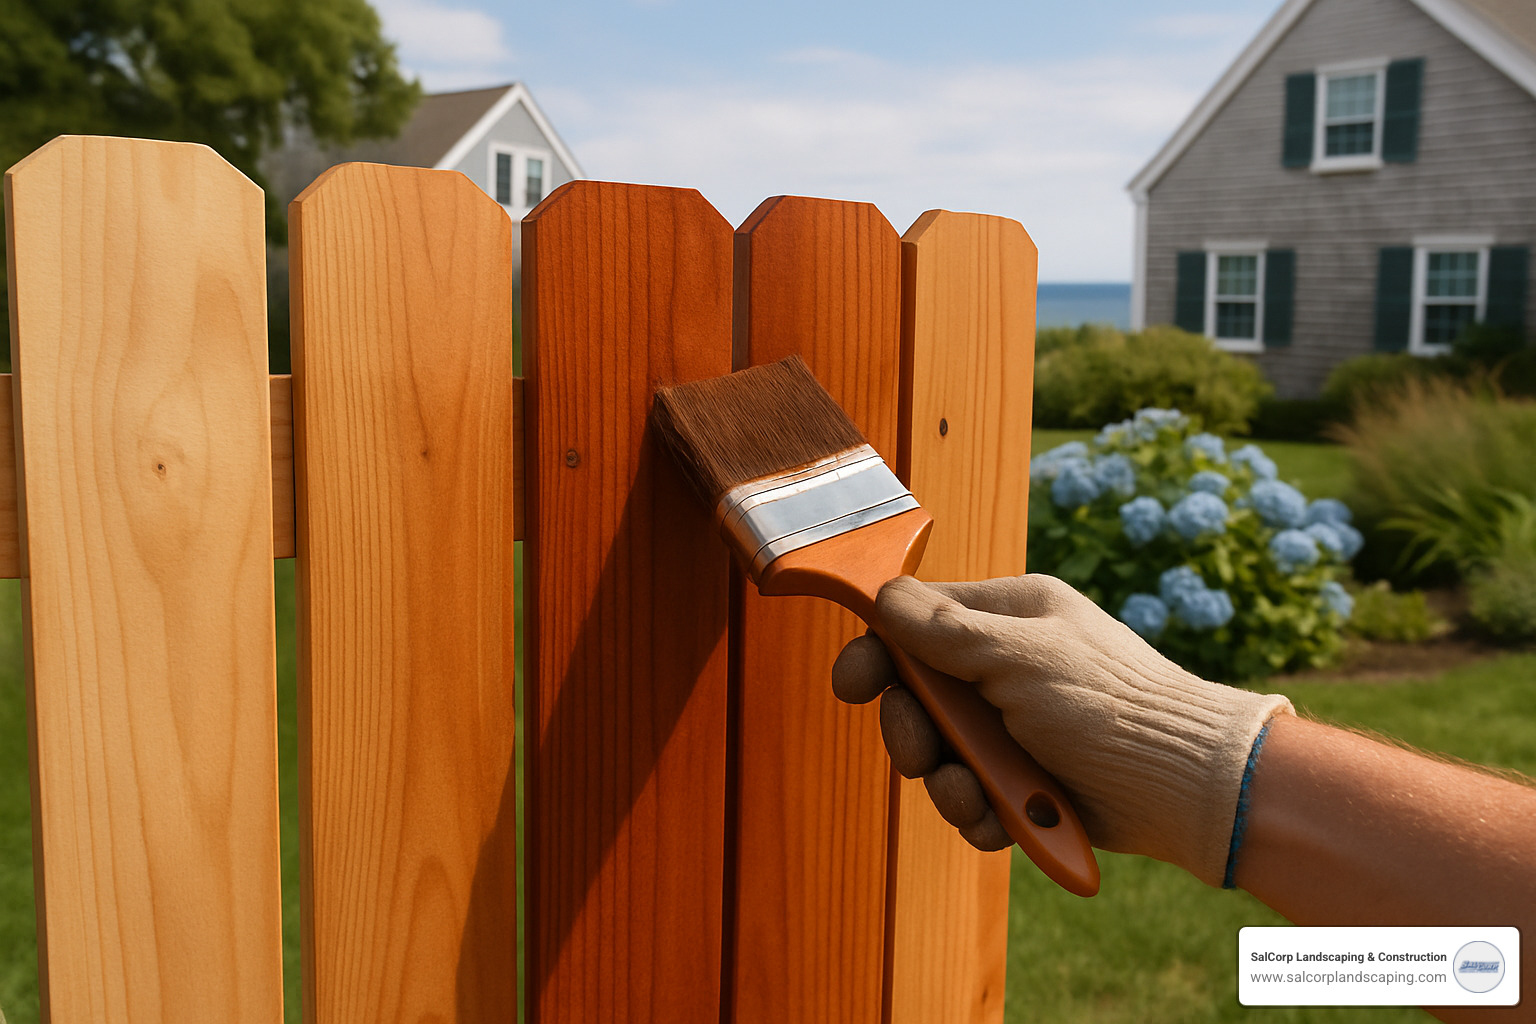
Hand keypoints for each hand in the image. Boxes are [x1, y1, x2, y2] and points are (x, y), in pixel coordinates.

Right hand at [833, 574, 1291, 885]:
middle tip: (921, 752)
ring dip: (945, 782)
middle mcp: (1008, 668)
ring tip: (972, 796)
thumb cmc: (1112, 704)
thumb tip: (884, 595)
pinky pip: (973, 798)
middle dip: (911, 731)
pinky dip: (978, 814)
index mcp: (1009, 617)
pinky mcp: (1027, 783)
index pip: (917, 622)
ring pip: (941, 755)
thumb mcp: (1020, 655)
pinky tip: (998, 820)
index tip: (849, 684)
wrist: (1187, 786)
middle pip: (919, 696)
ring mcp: (1016, 728)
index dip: (878, 652)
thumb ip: (944, 629)